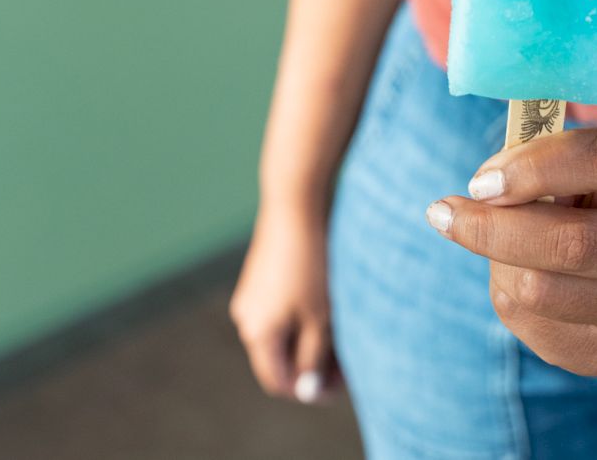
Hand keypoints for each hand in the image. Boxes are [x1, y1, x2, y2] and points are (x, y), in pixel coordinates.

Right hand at [229, 204, 340, 402]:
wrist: (295, 206)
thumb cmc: (310, 264)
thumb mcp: (319, 319)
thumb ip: (312, 358)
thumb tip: (307, 390)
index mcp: (258, 335)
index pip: (280, 381)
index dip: (311, 389)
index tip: (343, 382)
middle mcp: (246, 319)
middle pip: (281, 357)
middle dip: (314, 362)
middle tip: (350, 359)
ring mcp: (252, 297)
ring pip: (284, 333)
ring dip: (312, 339)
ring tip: (344, 330)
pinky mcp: (260, 278)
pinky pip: (281, 311)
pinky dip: (303, 317)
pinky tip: (330, 306)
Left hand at [425, 128, 596, 376]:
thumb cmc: (591, 186)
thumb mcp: (575, 155)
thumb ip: (534, 159)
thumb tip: (483, 194)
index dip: (537, 167)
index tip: (481, 181)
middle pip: (571, 245)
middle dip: (492, 228)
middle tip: (442, 212)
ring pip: (538, 289)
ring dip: (497, 260)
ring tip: (500, 240)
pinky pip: (527, 323)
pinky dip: (504, 292)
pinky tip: (521, 272)